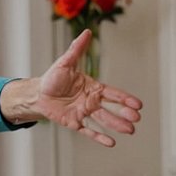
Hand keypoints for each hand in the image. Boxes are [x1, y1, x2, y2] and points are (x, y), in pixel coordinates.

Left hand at [2, 30, 142, 146]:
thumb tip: (87, 32)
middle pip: (111, 108)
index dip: (125, 99)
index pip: (113, 94)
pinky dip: (99, 137)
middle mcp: (91, 101)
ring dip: (116, 125)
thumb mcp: (65, 62)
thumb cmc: (52, 78)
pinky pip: (88, 131)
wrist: (37, 93)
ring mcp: (84, 112)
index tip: (138, 104)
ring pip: (103, 120)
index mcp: (93, 87)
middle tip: (136, 119)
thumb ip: (77, 49)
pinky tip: (111, 143)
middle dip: (124, 114)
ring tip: (130, 131)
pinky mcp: (74, 122)